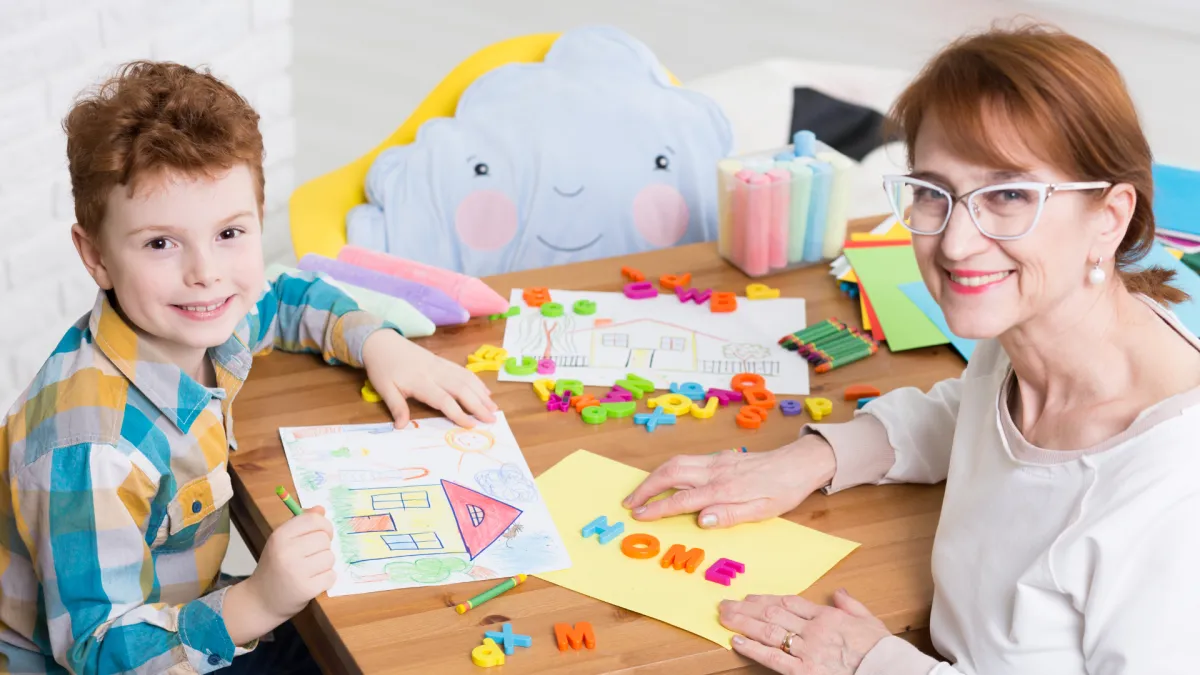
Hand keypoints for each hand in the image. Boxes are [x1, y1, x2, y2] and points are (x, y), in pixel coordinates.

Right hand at [245, 506, 335, 619]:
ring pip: (330, 557)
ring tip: (311, 569)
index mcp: (280, 536)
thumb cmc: (274, 567)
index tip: (322, 534)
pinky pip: (331, 576)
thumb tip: (321, 509)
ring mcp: (296, 572)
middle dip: (324, 547)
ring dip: (325, 564)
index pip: (314, 520)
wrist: (261, 600)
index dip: (324, 526)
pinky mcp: (306, 589)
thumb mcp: (282, 541)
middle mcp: (286, 551)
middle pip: (325, 539)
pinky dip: (326, 579)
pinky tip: (313, 581)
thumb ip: (301, 523)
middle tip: (312, 556)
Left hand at [362, 329, 497, 428]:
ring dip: (482, 394)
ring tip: (494, 408)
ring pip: (466, 379)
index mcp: (420, 381)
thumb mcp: (384, 388)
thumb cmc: (382, 367)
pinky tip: (484, 392)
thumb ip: (396, 407)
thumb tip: (401, 427)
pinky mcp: (443, 361)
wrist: (382, 341)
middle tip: (492, 420)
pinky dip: (477, 382)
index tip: (471, 426)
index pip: (444, 400)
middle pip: (462, 389)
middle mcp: (435, 372)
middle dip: (478, 405)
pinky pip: (463, 371)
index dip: (459, 413)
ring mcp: (441, 365)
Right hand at [621, 436, 836, 527]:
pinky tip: (664, 478)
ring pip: (675, 463)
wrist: (798, 463)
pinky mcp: (719, 457)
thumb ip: (730, 515)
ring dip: (653, 477)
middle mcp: (715, 470)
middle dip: (645, 488)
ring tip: (639, 492)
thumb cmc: (783, 491)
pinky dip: (668, 469)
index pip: (681, 499)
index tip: (638, 516)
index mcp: (724, 488)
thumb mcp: (762, 511)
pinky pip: (686, 460)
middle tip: (628, 503)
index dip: (657, 508)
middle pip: (670, 473)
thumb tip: (701, 520)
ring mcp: (716, 461)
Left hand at [719, 591, 890, 673]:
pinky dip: (752, 648)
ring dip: (743, 623)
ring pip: (768, 631)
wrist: (889, 670)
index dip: (766, 599)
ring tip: (724, 617)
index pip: (790, 602)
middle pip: (773, 613)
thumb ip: (851, 605)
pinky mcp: (805, 671)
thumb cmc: (882, 650)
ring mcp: (808, 650)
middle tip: (726, 604)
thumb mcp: (870, 621)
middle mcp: (814, 629)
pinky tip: (736, 640)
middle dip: (747, 608)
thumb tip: (839, 592)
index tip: (751, 597)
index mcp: (828, 616)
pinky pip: (773, 657)